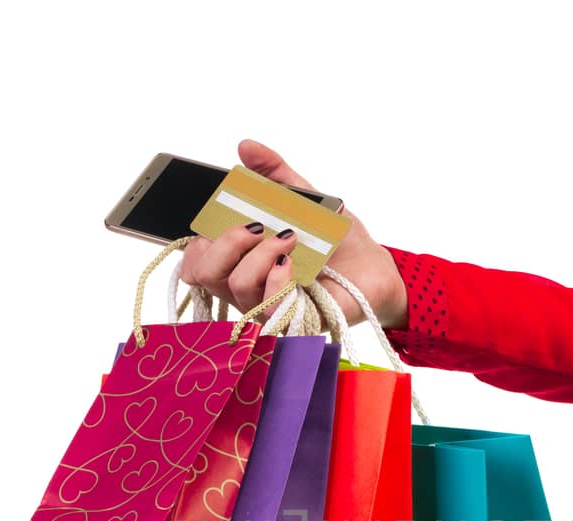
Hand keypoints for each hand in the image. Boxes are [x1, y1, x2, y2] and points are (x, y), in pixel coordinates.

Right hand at [176, 139, 408, 329]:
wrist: (376, 268)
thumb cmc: (339, 242)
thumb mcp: (306, 198)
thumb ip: (275, 172)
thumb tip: (246, 147)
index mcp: (242, 262)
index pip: (196, 262)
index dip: (197, 242)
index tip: (223, 220)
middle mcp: (248, 288)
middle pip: (204, 274)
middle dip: (224, 242)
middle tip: (256, 226)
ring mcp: (267, 307)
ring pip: (235, 285)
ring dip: (259, 254)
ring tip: (289, 238)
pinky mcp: (292, 321)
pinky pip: (266, 306)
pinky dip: (274, 278)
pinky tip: (289, 262)